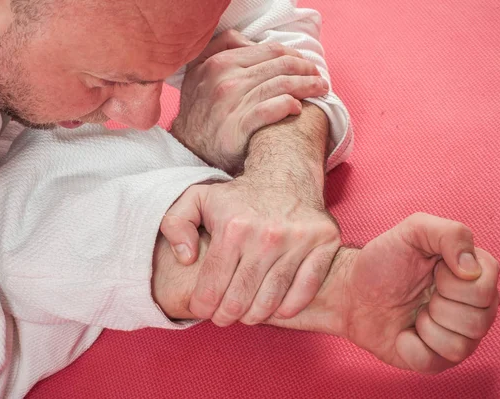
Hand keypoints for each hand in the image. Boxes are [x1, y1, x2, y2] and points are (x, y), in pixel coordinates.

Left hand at [160, 177, 340, 326]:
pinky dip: (289, 307)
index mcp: (233, 227)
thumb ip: (175, 224)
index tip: (202, 308)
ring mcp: (298, 241)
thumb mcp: (196, 199)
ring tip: (246, 314)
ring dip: (254, 316)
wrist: (285, 175)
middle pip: (239, 299)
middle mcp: (266, 236)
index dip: (202, 305)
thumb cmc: (239, 196)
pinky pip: (305, 290)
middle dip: (225, 316)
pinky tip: (276, 308)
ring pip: (271, 300)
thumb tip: (186, 259)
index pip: (211, 286)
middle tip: (223, 316)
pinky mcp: (324, 244)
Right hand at [170, 30, 329, 173]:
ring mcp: (231, 104)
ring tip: (320, 91)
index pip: (270, 50)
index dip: (295, 55)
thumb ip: (222, 48)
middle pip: (280, 66)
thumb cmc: (200, 108)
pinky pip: (269, 110)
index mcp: (220, 62)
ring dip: (307, 87)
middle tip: (320, 79)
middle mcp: (226, 80)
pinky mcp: (237, 128)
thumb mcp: (200, 71)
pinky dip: (288, 106)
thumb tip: (249, 41)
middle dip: (307, 70)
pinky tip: (298, 108)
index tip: (307, 64)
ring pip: (280, 86)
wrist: (188, 146)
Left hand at [292, 213, 499, 373]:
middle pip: (480, 319)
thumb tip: (472, 270)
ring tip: (413, 312)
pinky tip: (402, 333)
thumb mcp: (412, 230)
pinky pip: (435, 362)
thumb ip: (450, 233)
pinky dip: (411, 347)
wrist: (351, 291)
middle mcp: (474, 307)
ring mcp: (457, 336)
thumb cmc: (383, 260)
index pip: (487, 285)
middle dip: (439, 304)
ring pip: (461, 346)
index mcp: (474, 274)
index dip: (454, 280)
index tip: (432, 269)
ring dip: (426, 326)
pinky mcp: (437, 359)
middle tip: (419, 292)